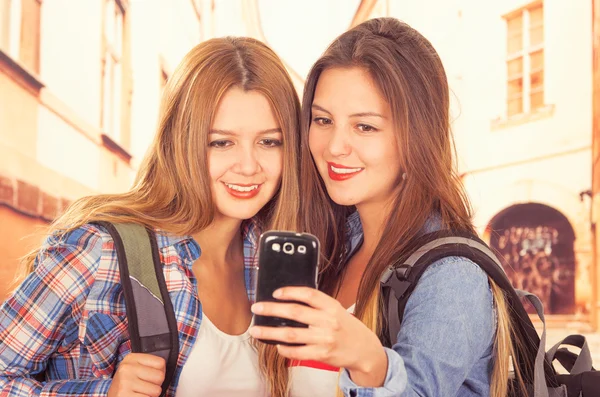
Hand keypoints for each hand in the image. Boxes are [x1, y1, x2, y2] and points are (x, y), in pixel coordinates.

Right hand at [108, 353, 165, 396]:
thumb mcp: (135, 369)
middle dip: (156, 385)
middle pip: (160, 376)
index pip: (160, 363)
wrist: (112, 396)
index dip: (159, 372)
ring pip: (156, 391)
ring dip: (150, 395)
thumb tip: (166, 368)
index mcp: (131, 358)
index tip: (150, 376)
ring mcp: (125, 382)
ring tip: (139, 393)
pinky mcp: (125, 395)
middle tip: (144, 386)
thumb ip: (149, 365)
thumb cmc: (127, 384)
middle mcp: (127, 368)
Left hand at [249, 287, 387, 386]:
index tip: (275, 292)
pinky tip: (276, 345)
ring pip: (291, 334)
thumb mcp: (337, 310)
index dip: (290, 292)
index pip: (308, 294)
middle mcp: (328, 321)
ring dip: (270, 332)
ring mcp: (324, 339)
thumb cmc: (347, 327)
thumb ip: (317, 305)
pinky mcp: (322, 354)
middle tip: (257, 308)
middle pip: (295, 313)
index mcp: (331, 306)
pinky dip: (284, 349)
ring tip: (255, 330)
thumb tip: (289, 300)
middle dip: (272, 309)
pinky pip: (297, 352)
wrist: (364, 349)